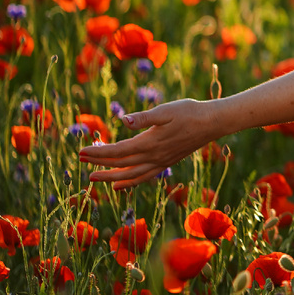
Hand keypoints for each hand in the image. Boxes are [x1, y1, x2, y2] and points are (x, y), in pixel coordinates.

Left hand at [79, 98, 224, 189]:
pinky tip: (120, 184)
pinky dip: (129, 182)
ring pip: (131, 175)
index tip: (82, 152)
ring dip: (111, 177)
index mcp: (150, 143)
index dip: (98, 152)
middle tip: (81, 162)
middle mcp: (153, 156)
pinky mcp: (166, 162)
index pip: (118, 151)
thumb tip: (122, 121)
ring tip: (95, 179)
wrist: (212, 123)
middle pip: (120, 165)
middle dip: (100, 164)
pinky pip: (143, 177)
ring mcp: (160, 162)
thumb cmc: (189, 112)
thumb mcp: (165, 110)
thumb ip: (143, 118)